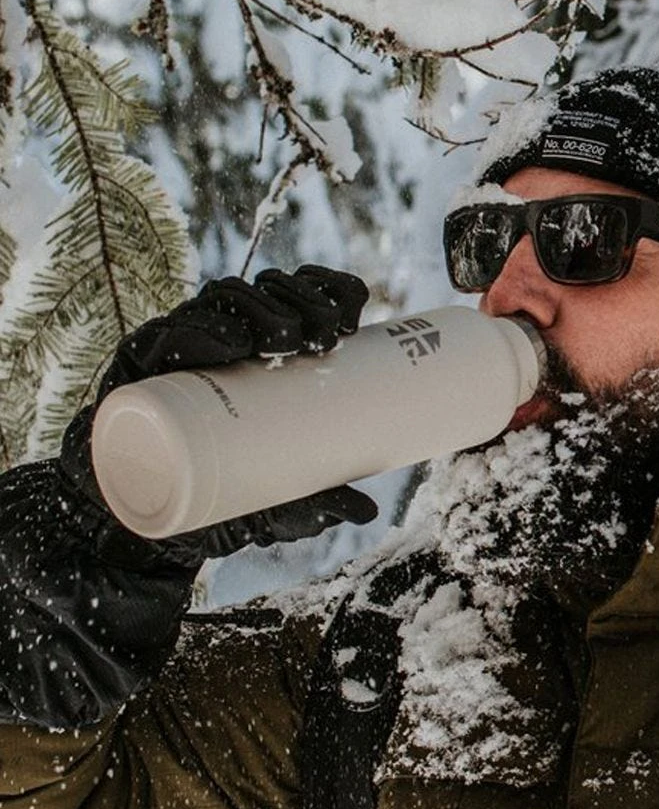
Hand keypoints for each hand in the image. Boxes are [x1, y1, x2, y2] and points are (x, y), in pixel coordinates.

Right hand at [60, 265, 378, 566]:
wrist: (143, 517)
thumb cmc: (218, 496)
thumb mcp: (275, 504)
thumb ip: (315, 505)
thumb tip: (368, 512)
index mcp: (266, 352)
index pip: (302, 298)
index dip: (330, 291)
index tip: (353, 318)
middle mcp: (226, 337)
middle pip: (268, 292)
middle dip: (302, 301)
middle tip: (324, 337)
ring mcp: (182, 345)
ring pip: (222, 301)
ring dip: (260, 309)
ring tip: (285, 341)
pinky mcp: (140, 365)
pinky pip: (165, 336)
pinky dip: (198, 333)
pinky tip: (230, 344)